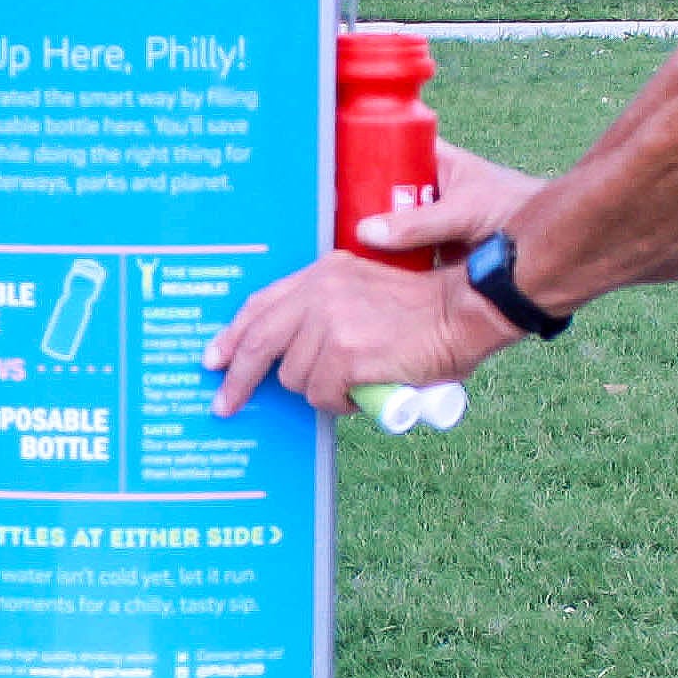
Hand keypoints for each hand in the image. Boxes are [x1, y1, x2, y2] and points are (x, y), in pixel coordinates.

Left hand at [207, 247, 514, 416]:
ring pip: (295, 378)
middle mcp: (319, 293)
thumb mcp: (364, 287)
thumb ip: (328, 307)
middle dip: (238, 378)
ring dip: (320, 390)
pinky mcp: (345, 355)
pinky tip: (363, 393)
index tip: (215, 358)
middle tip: (225, 404)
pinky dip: (341, 403)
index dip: (233, 334)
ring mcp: (330, 324)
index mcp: (321, 273)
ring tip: (353, 382)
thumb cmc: (424, 307)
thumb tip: (297, 351)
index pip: (261, 304)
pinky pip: (322, 396)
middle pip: (260, 342)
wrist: (462, 309)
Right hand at [347, 139, 539, 261]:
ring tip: (331, 245)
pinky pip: (397, 254)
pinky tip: (357, 272)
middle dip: (353, 203)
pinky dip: (382, 263)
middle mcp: (422, 187)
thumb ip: (419, 224)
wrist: (545, 251)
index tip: (328, 171)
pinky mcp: (428, 252)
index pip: (385, 146)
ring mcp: (424, 220)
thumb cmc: (514, 210)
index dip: (357, 156)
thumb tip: (366, 232)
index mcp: (431, 159)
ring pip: (384, 224)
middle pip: (376, 190)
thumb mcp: (464, 212)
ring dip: (366, 236)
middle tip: (324, 217)